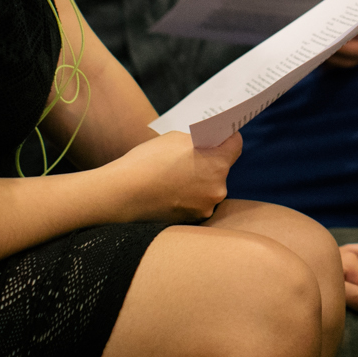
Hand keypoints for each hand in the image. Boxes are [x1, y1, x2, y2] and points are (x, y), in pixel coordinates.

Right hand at [108, 129, 241, 224]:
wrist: (122, 194)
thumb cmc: (148, 161)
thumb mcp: (176, 139)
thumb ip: (197, 142)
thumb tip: (206, 145)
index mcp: (217, 163)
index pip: (235, 145)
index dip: (227, 138)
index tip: (220, 136)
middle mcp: (218, 187)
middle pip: (222, 168)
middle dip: (211, 162)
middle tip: (192, 157)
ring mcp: (206, 206)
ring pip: (210, 187)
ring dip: (200, 181)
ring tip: (177, 176)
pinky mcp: (192, 220)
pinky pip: (198, 202)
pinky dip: (189, 196)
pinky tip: (171, 191)